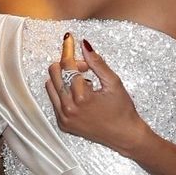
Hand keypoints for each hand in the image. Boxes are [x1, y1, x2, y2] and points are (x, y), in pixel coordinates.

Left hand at [45, 35, 146, 154]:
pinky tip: (81, 95)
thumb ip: (97, 63)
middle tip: (85, 68)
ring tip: (84, 83)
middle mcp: (69, 109)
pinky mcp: (63, 124)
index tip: (70, 39)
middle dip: (68, 65)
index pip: (68, 66)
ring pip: (51, 86)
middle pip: (54, 73)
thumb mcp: (114, 83)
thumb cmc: (123, 111)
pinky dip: (64, 92)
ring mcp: (64, 118)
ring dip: (64, 79)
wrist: (124, 135)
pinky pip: (55, 100)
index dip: (69, 50)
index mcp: (82, 97)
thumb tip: (84, 45)